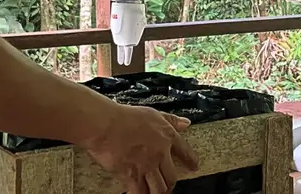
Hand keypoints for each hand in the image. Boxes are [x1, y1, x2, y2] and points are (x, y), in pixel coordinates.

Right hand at [83, 102, 198, 193]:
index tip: (194, 166)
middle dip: (170, 183)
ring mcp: (146, 166)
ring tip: (156, 192)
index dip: (191, 161)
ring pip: (159, 189)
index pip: (185, 151)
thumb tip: (186, 123)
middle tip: (167, 184)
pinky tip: (140, 193)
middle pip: (172, 177)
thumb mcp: (153, 113)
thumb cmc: (126, 117)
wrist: (106, 125)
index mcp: (167, 136)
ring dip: (158, 192)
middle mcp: (160, 153)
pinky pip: (140, 192)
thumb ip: (170, 119)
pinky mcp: (131, 175)